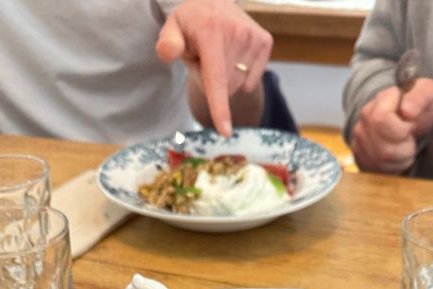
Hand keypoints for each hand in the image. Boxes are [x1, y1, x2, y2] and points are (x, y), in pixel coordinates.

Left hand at [156, 0, 272, 135]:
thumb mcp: (172, 28)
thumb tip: (167, 52)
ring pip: (238, 85)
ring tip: (218, 54)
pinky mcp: (265, 42)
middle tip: (204, 58)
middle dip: (212, 81)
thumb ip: (168, 43)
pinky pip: (251, 81)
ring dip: (226, 78)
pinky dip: (241, 75)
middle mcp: (237, 32)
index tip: (226, 132)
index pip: (216, 78)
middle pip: (225, 87)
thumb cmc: (190, 22)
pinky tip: (234, 55)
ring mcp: (253, 37)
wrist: (213, 1)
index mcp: (211, 30)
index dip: (220, 107)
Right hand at [350, 78, 432, 173]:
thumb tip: (407, 111)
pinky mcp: (361, 158)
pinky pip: (379, 170)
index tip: (410, 122)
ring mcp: (359, 142)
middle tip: (410, 136)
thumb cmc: (419, 105)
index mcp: (376, 103)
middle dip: (405, 146)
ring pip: (383, 161)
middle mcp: (363, 123)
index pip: (381, 121)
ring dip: (403, 156)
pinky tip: (400, 155)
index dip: (403, 127)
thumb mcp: (427, 92)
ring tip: (407, 144)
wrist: (408, 118)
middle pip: (384, 148)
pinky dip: (396, 166)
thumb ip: (420, 96)